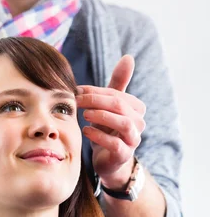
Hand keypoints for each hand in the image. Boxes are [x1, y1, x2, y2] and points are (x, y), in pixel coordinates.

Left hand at [76, 55, 145, 189]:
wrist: (108, 160)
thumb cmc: (108, 128)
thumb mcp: (110, 105)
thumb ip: (117, 83)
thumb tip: (129, 57)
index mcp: (136, 108)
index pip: (116, 94)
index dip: (95, 90)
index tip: (76, 90)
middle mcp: (139, 123)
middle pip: (120, 105)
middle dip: (96, 100)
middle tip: (77, 100)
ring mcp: (134, 140)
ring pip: (124, 124)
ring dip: (102, 116)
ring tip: (84, 115)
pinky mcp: (124, 155)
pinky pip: (116, 144)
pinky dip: (100, 136)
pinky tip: (86, 131)